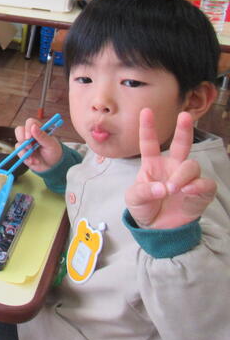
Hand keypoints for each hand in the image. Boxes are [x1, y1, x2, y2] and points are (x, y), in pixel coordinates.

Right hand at [15, 118, 61, 172]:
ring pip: (18, 143)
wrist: (52, 166)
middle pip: (19, 130)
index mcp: (39, 129)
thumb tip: (33, 127)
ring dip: (26, 152)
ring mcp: (25, 144)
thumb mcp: (51, 145)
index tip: (29, 137)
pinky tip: (34, 161)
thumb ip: (42, 136)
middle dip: (22, 139)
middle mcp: (31, 135)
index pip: (30, 122)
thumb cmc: (54, 152)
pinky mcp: (23, 152)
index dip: (27, 128)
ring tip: (36, 159)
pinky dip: (27, 159)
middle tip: (29, 147)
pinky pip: (20, 154)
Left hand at [125, 108, 216, 229]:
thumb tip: (163, 188)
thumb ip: (144, 191)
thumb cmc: (144, 208)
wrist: (157, 229)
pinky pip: (205, 183)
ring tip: (173, 189)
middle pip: (181, 144)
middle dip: (184, 129)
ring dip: (182, 175)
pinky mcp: (200, 192)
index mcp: (152, 164)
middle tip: (185, 116)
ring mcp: (187, 178)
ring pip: (191, 165)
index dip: (148, 127)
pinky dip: (196, 186)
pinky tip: (187, 191)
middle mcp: (172, 166)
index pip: (149, 143)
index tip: (145, 111)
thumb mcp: (134, 199)